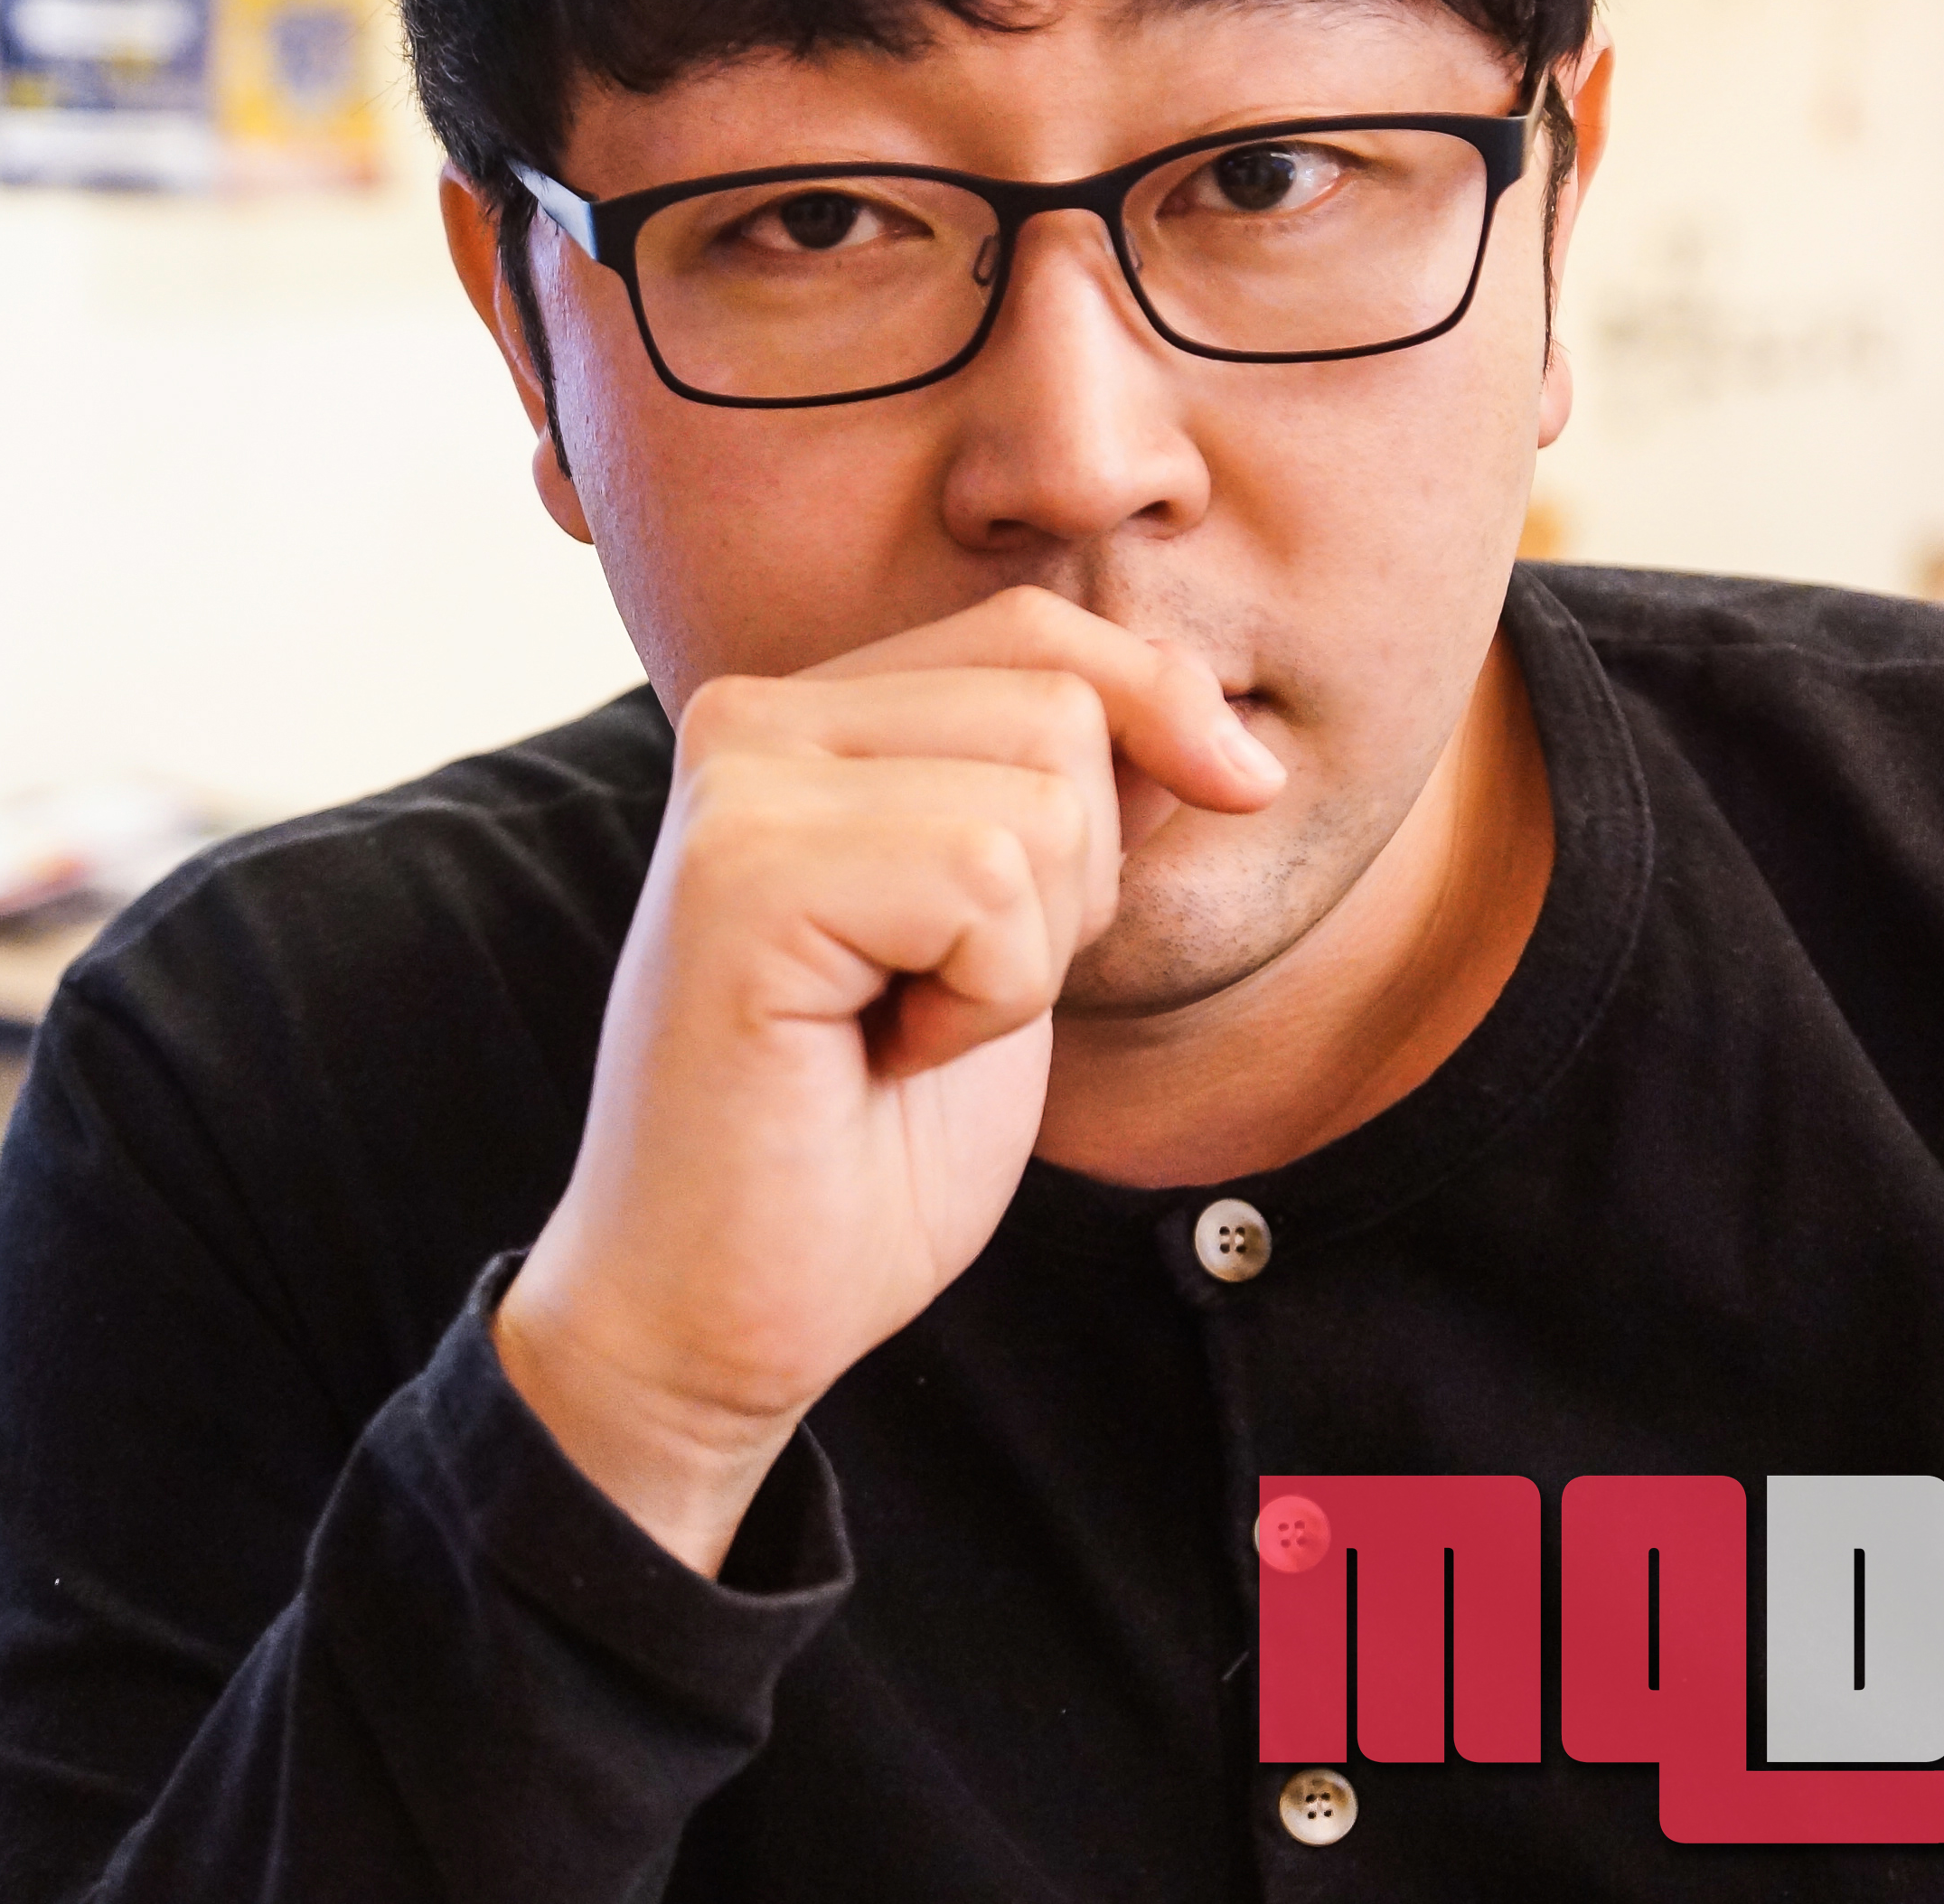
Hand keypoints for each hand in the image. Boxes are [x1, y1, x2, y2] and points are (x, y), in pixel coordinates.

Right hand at [492, 586, 1284, 1572]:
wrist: (719, 1311)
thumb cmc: (857, 1146)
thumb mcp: (1009, 938)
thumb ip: (1064, 805)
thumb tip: (1208, 723)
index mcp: (805, 719)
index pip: (1038, 633)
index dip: (1157, 714)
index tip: (1224, 803)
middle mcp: (752, 720)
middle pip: (1057, 701)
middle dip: (1077, 876)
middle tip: (951, 995)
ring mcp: (736, 790)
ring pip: (1039, 793)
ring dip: (1025, 954)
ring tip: (905, 1027)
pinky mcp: (740, 877)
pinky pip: (984, 878)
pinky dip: (985, 1000)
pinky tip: (882, 1054)